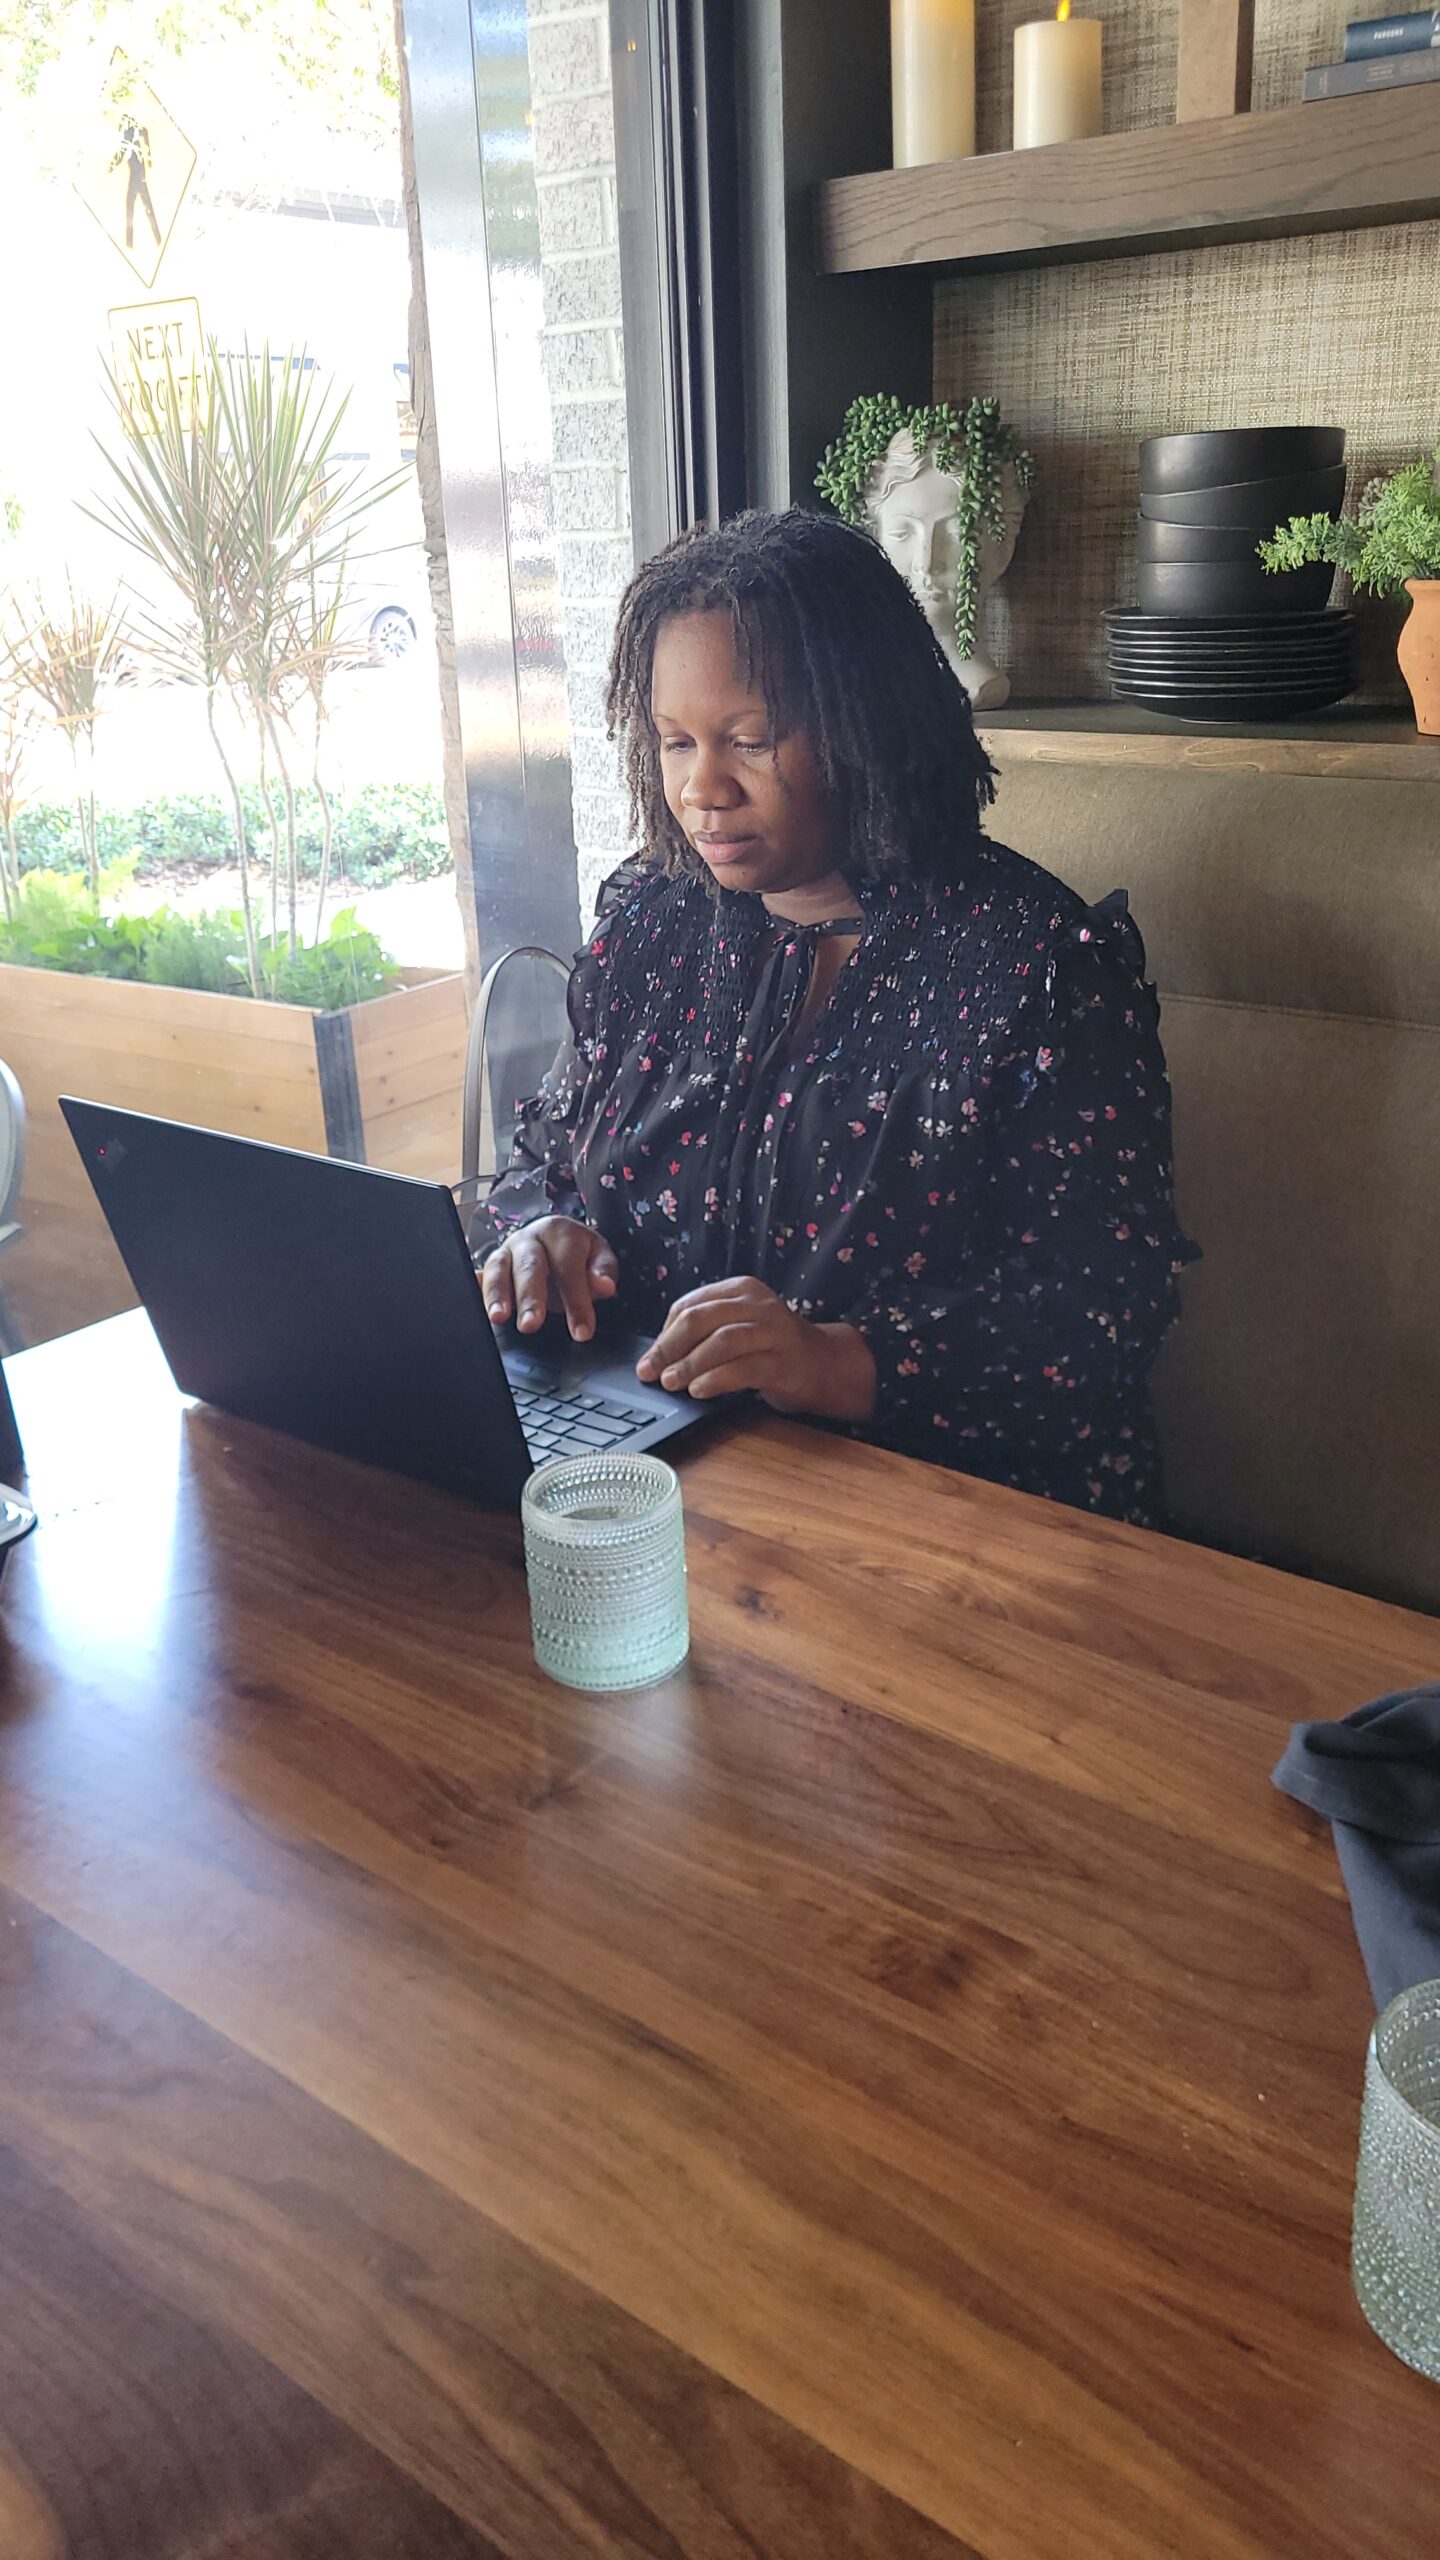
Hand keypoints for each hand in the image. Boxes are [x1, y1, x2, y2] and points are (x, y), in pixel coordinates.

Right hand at [481, 1217, 618, 1341]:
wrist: (554, 1236)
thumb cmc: (577, 1252)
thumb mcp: (598, 1256)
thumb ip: (602, 1272)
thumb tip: (604, 1286)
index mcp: (559, 1233)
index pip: (568, 1268)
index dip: (576, 1301)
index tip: (582, 1331)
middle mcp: (529, 1240)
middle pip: (529, 1267)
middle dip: (530, 1298)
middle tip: (531, 1325)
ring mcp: (505, 1252)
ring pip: (498, 1269)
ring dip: (496, 1294)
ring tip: (498, 1318)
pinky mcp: (490, 1267)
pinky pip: (480, 1276)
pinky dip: (474, 1287)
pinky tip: (469, 1302)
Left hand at [636, 1276, 876, 1422]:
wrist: (825, 1364)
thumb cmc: (773, 1348)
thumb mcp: (739, 1328)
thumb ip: (705, 1334)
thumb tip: (658, 1357)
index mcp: (742, 1290)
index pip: (691, 1304)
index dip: (664, 1334)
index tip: (649, 1358)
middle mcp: (758, 1305)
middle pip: (701, 1319)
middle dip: (669, 1348)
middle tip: (651, 1371)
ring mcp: (775, 1332)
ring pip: (721, 1342)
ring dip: (690, 1365)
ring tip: (672, 1383)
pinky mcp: (785, 1362)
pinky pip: (743, 1368)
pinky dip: (715, 1380)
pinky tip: (699, 1391)